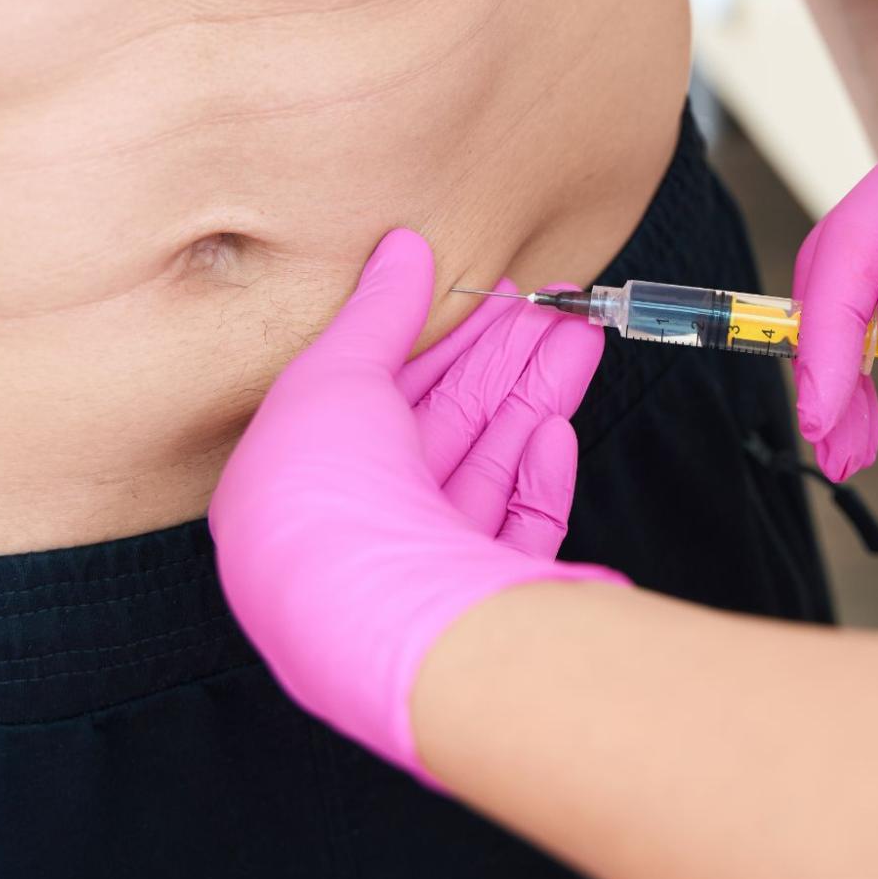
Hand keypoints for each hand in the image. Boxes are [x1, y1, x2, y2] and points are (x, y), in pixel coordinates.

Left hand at [209, 228, 621, 782]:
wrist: (385, 630)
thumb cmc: (327, 510)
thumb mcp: (330, 381)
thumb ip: (373, 312)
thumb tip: (400, 248)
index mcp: (297, 494)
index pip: (372, 402)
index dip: (432, 339)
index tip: (485, 292)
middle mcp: (357, 540)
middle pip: (441, 430)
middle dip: (500, 359)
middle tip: (551, 302)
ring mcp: (422, 577)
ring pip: (489, 469)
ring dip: (535, 397)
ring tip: (580, 335)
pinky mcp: (480, 608)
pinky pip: (517, 532)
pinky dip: (539, 478)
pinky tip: (557, 429)